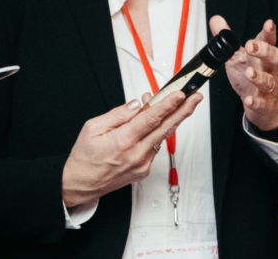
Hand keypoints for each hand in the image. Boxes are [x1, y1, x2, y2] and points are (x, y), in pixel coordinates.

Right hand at [61, 90, 201, 207]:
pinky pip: (154, 146)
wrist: (82, 184)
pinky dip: (157, 133)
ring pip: (161, 136)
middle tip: (195, 97)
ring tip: (174, 104)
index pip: (151, 119)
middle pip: (165, 128)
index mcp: (123, 141)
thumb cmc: (85, 157)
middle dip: (183, 110)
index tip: (179, 94)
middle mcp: (136, 154)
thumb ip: (118, 114)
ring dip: (170, 119)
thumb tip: (136, 105)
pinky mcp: (144, 169)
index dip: (168, 104)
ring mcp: (142, 164)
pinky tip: (154, 124)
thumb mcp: (93, 127)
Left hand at [210, 17, 277, 130]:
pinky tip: (249, 100)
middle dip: (263, 51)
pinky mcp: (264, 102)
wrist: (264, 105)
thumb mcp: (237, 55)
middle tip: (251, 46)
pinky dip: (255, 101)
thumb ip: (227, 38)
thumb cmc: (251, 76)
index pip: (268, 41)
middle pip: (273, 58)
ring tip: (249, 72)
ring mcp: (268, 86)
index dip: (269, 32)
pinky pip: (262, 102)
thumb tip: (216, 20)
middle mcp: (268, 69)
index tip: (268, 23)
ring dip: (259, 76)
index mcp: (261, 56)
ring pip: (268, 80)